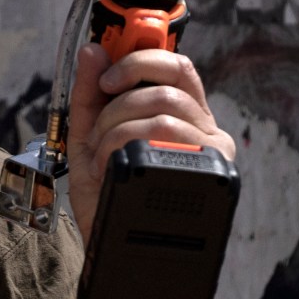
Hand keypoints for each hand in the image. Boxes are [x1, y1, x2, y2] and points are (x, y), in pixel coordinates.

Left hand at [64, 41, 234, 248]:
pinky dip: (123, 149)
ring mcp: (210, 154)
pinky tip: (112, 171)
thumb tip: (93, 50)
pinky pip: (162, 141)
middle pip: (165, 88)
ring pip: (162, 114)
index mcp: (184, 114)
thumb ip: (89, 95)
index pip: (177, 66)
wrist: (109, 247)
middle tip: (98, 132)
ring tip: (102, 159)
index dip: (140, 60)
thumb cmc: (104, 194)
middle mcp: (206, 131)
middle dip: (117, 106)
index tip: (106, 78)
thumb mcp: (88, 138)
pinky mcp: (208, 175)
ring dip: (115, 132)